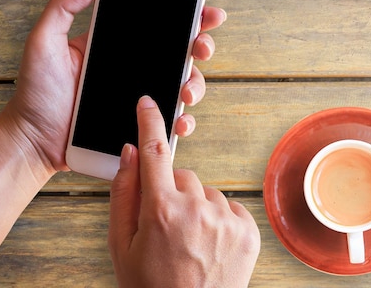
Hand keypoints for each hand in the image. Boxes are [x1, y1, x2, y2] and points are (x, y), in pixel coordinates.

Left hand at [0, 0, 222, 174]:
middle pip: (182, 53)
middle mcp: (136, 69)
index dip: (189, 16)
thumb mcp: (44, 42)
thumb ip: (62, 9)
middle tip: (200, 47)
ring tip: (185, 91)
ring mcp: (142, 98)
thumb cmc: (36, 92)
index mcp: (120, 46)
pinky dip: (183, 122)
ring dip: (195, 85)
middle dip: (202, 45)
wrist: (34, 138)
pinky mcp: (142, 125)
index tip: (206, 12)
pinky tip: (179, 122)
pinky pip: (170, 121)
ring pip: (184, 85)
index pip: (160, 26)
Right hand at [109, 96, 260, 286]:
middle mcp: (197, 209)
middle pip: (183, 176)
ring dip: (197, 207)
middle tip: (166, 225)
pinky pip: (230, 207)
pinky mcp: (249, 230)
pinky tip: (209, 244)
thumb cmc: (151, 286)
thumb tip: (131, 152)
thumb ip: (123, 194)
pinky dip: (220, 219)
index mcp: (160, 211)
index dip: (149, 121)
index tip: (148, 101)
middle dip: (172, 191)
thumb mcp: (121, 246)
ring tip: (190, 242)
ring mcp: (226, 220)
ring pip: (207, 192)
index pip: (155, 151)